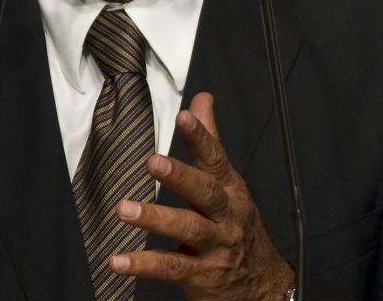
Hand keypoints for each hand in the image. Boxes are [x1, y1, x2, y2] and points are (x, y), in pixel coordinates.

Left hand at [108, 92, 295, 300]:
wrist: (262, 285)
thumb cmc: (239, 228)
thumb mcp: (229, 184)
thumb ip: (209, 142)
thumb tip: (201, 100)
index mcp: (230, 190)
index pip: (215, 158)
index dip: (200, 136)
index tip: (184, 117)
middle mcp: (225, 216)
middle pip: (205, 192)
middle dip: (180, 175)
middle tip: (152, 162)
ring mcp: (215, 246)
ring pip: (188, 228)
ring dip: (155, 218)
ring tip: (125, 209)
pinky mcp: (202, 275)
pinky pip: (171, 267)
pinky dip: (144, 264)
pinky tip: (120, 260)